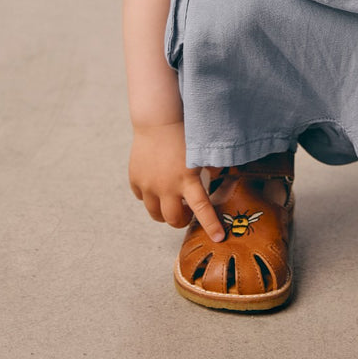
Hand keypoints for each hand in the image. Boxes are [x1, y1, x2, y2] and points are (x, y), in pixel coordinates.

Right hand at [128, 122, 225, 241]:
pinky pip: (142, 198)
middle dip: (182, 221)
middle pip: (173, 219)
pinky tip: (157, 185)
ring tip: (172, 201)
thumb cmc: (184, 132)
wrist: (158, 120)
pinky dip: (150, 197)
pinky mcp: (135, 179)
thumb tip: (222, 175)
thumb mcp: (203, 151)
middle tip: (187, 213)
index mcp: (187, 179)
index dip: (211, 226)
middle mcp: (166, 187)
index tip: (219, 238)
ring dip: (165, 212)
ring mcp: (148, 185)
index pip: (202, 209)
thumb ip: (213, 166)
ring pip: (155, 213)